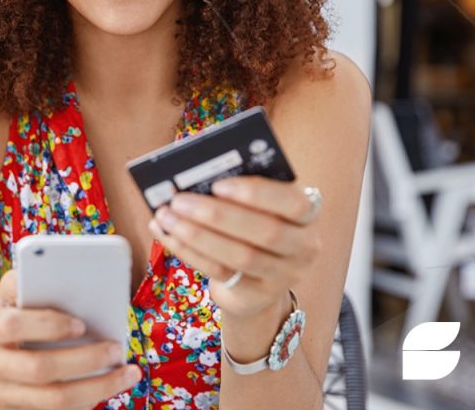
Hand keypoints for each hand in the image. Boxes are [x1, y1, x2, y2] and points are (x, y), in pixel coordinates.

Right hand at [0, 271, 142, 409]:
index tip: (81, 323)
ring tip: (126, 374)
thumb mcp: (3, 297)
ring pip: (50, 402)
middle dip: (84, 361)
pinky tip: (104, 391)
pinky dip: (82, 406)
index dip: (48, 324)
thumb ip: (26, 283)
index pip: (11, 325)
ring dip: (95, 390)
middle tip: (115, 350)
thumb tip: (64, 275)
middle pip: (38, 370)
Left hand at [147, 176, 321, 319]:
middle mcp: (304, 248)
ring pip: (240, 256)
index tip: (218, 184)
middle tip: (179, 200)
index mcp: (307, 215)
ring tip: (166, 216)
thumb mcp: (257, 206)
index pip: (296, 203)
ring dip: (196, 234)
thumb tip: (194, 177)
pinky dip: (189, 251)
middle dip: (217, 214)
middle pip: (265, 232)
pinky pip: (220, 272)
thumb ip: (237, 191)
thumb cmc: (252, 224)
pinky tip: (167, 234)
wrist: (256, 279)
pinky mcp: (256, 295)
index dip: (257, 193)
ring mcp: (282, 276)